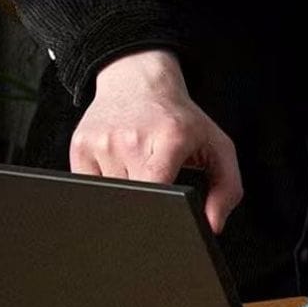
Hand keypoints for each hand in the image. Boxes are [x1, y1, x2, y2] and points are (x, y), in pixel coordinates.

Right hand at [70, 49, 242, 230]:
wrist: (139, 80)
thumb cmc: (180, 118)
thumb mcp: (218, 147)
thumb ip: (227, 189)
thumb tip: (212, 226)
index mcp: (169, 138)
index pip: (158, 190)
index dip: (161, 212)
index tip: (167, 218)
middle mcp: (132, 139)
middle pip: (133, 200)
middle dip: (145, 204)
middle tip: (157, 183)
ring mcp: (101, 142)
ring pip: (110, 197)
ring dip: (125, 193)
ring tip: (137, 167)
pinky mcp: (79, 145)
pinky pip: (89, 187)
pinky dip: (104, 186)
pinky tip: (118, 164)